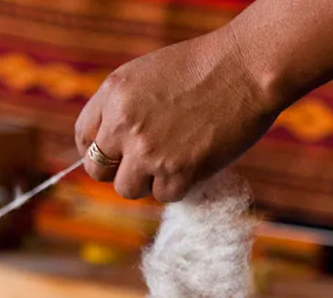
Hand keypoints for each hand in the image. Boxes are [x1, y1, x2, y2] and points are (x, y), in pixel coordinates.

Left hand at [74, 28, 278, 202]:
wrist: (248, 69)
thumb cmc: (207, 67)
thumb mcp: (149, 74)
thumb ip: (126, 106)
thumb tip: (115, 144)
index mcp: (113, 94)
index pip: (84, 136)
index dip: (97, 150)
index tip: (113, 156)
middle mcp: (123, 124)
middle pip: (99, 170)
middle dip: (119, 170)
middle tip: (144, 165)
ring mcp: (148, 151)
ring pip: (128, 189)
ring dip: (149, 181)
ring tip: (175, 159)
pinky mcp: (178, 172)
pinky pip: (164, 195)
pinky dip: (180, 185)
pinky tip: (196, 161)